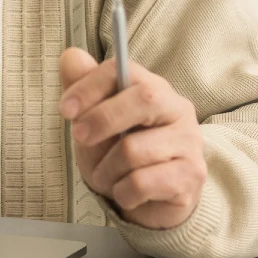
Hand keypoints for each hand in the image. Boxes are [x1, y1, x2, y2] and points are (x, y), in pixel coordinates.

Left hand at [59, 48, 206, 229]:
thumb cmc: (119, 154)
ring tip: (108, 176)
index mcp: (152, 87)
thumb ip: (82, 89)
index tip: (65, 109)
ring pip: (134, 150)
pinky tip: (127, 193)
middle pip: (144, 99)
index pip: (123, 71)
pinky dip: (122, 192)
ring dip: (106, 169)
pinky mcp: (191, 175)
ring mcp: (190, 142)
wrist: (150, 202)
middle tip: (79, 138)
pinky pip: (141, 182)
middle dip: (101, 120)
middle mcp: (178, 108)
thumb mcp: (93, 122)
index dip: (90, 86)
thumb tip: (71, 56)